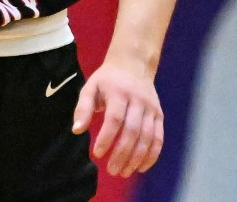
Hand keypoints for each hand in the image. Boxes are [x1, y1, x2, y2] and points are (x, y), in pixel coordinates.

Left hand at [72, 56, 163, 176]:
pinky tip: (141, 167)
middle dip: (122, 153)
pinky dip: (152, 155)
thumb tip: (77, 130)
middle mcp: (138, 100)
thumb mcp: (91, 86)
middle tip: (111, 170)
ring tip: (124, 172)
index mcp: (119, 92)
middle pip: (133, 131)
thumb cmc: (107, 79)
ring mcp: (151, 108)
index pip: (115, 118)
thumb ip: (83, 108)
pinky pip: (158, 138)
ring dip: (137, 158)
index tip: (97, 154)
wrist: (134, 64)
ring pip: (148, 137)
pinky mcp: (159, 115)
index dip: (107, 137)